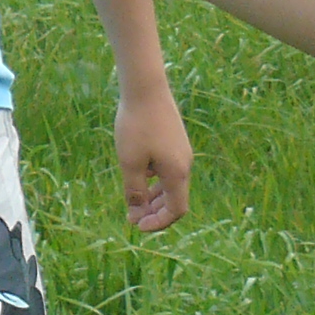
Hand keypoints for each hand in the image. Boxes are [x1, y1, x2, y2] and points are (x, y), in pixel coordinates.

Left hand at [113, 82, 192, 231]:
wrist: (146, 88)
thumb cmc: (136, 126)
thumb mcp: (130, 163)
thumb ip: (134, 191)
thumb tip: (136, 216)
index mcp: (177, 173)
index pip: (176, 210)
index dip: (158, 223)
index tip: (137, 226)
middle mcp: (185, 164)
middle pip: (175, 199)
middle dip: (156, 212)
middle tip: (133, 218)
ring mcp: (182, 151)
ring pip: (171, 183)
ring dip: (154, 196)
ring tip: (134, 202)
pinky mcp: (175, 140)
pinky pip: (168, 168)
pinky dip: (155, 179)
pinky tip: (138, 174)